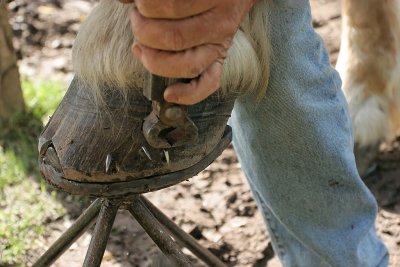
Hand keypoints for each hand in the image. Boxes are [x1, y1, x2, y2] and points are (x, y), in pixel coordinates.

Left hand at [118, 0, 255, 104]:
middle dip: (144, 32)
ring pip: (186, 64)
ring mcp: (220, 44)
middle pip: (174, 38)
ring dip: (154, 60)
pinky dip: (188, 95)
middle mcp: (219, 21)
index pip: (169, 5)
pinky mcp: (219, 59)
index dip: (144, 6)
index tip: (138, 2)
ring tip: (141, 45)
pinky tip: (169, 93)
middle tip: (137, 19)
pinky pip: (208, 83)